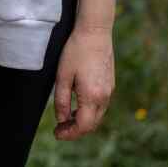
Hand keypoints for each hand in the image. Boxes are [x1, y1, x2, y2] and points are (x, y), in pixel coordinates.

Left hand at [54, 25, 114, 140]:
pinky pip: (101, 106)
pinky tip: (77, 107)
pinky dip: (89, 112)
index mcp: (93, 96)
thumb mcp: (62, 76)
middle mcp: (105, 96)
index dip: (70, 134)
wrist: (95, 32)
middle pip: (92, 124)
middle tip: (59, 130)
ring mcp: (110, 91)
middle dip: (76, 130)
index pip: (84, 126)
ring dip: (83, 122)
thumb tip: (61, 119)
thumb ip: (61, 100)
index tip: (57, 134)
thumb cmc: (75, 51)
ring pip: (97, 116)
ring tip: (65, 120)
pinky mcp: (110, 84)